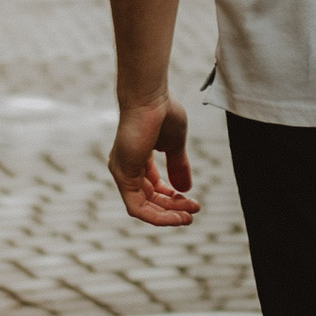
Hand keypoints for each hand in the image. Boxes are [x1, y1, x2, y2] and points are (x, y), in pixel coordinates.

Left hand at [109, 94, 198, 226]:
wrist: (151, 98)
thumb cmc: (162, 112)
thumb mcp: (175, 145)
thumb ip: (178, 166)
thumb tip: (186, 189)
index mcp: (137, 158)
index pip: (152, 187)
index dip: (172, 197)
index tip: (192, 202)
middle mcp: (126, 167)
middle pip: (149, 198)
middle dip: (172, 208)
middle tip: (193, 212)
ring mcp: (122, 172)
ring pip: (142, 207)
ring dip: (167, 215)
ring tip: (188, 218)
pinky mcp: (122, 175)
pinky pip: (137, 207)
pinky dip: (156, 215)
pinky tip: (175, 216)